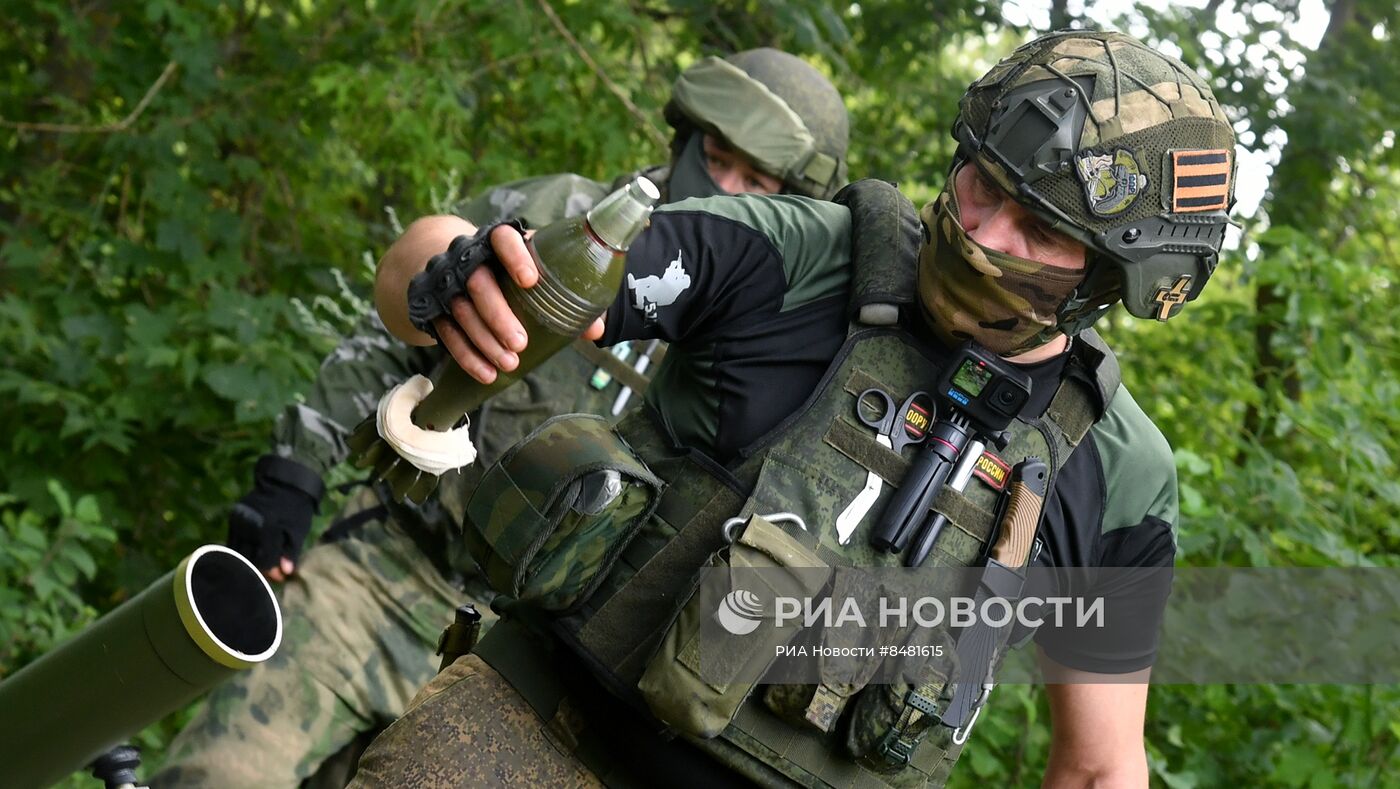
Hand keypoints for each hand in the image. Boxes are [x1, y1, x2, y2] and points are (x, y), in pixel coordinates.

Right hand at [226, 456, 324, 581]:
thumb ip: (290, 552)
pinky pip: (234, 541)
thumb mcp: (298, 531)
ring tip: (263, 567)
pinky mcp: (234, 518)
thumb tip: (286, 573)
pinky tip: (253, 555)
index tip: (281, 577)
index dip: (273, 572)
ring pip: (239, 551)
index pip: (265, 559)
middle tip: (272, 574)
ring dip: (250, 562)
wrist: (284, 483)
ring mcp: (238, 521)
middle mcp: (248, 526)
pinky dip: (242, 551)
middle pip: (250, 558)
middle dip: (261, 570)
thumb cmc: (295, 508)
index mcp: (266, 529)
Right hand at [432, 226, 604, 383]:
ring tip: (510, 363)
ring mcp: (447, 283)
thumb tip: (595, 328)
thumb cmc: (508, 270)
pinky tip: (487, 373)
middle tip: (520, 343)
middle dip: (498, 315)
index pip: (502, 238)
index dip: (514, 256)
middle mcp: (468, 258)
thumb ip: (564, 293)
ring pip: (461, 310)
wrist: (456, 266)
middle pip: (478, 282)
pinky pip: (446, 333)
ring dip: (485, 340)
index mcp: (496, 242)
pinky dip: (467, 356)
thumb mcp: (533, 270)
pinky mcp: (434, 308)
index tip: (530, 280)